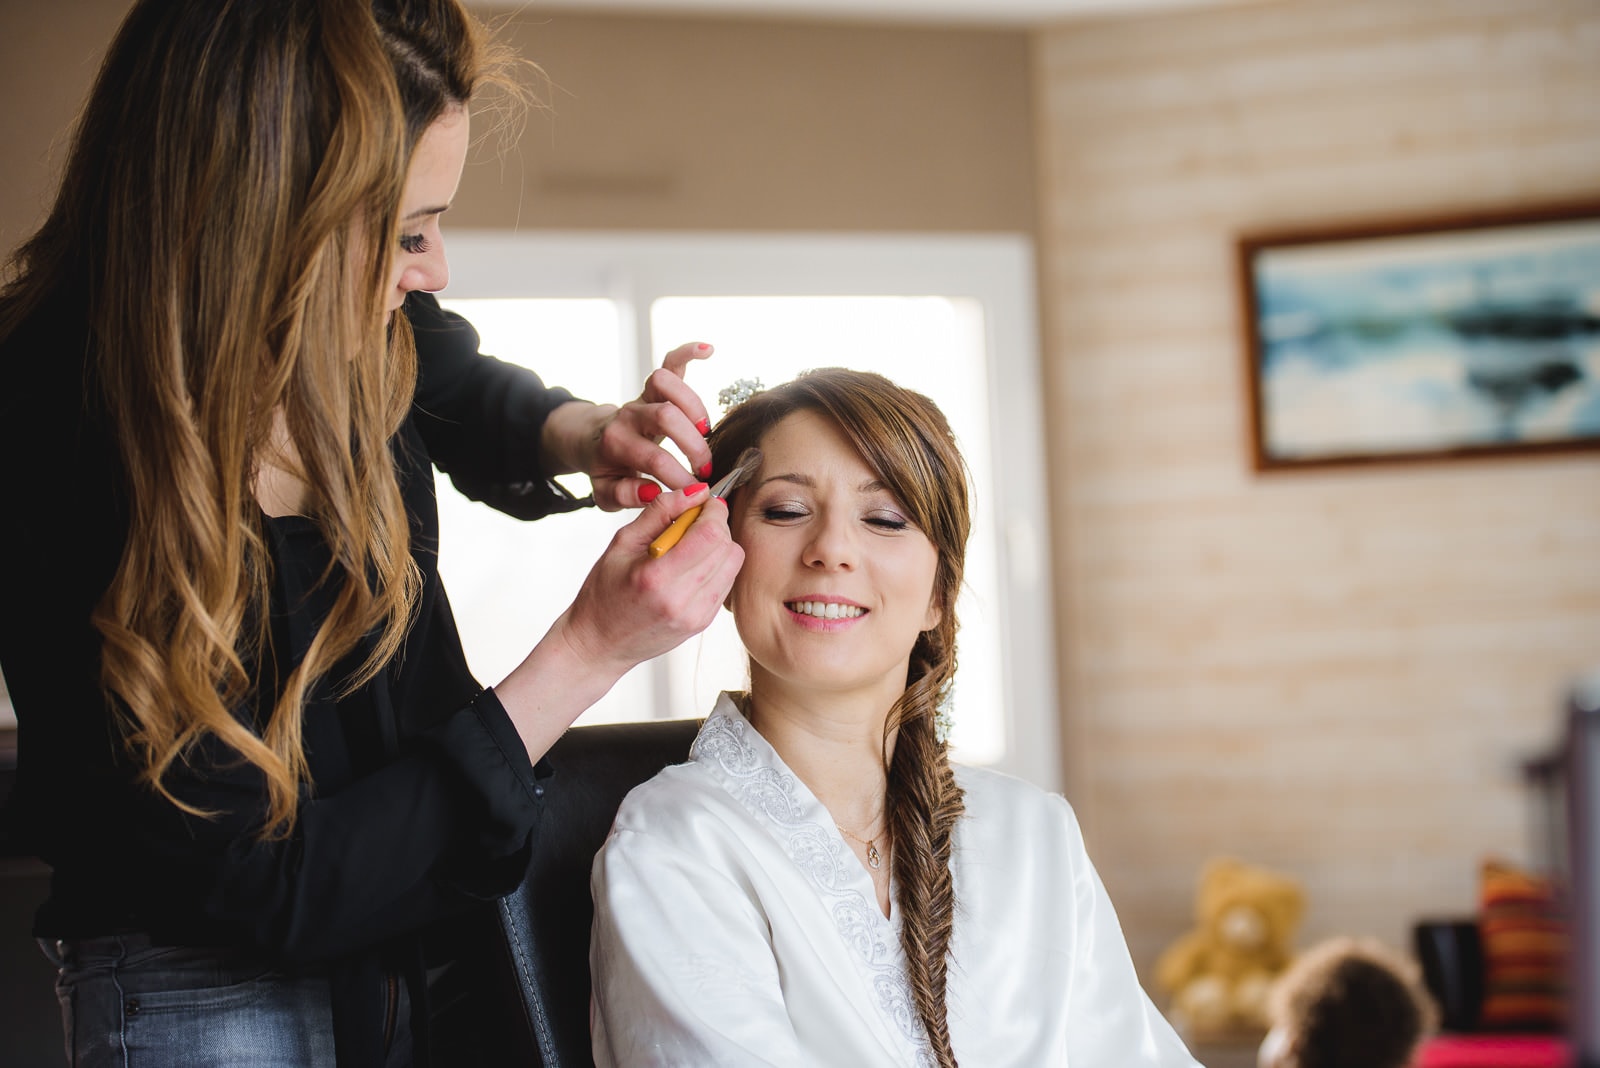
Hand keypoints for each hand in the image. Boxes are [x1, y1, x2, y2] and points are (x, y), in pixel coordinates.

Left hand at [543, 342, 714, 510]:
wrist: (590, 441)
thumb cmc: (605, 470)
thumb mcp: (605, 493)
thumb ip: (625, 496)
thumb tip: (653, 491)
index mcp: (615, 444)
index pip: (655, 459)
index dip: (680, 477)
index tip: (695, 493)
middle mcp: (628, 415)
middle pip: (666, 416)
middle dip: (693, 445)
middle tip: (705, 468)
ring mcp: (641, 397)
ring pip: (666, 383)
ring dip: (694, 405)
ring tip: (705, 430)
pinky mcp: (653, 387)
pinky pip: (670, 362)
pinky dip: (687, 352)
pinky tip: (707, 350)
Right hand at [559, 482, 742, 670]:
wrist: (599, 644)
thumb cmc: (604, 593)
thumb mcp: (622, 543)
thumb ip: (659, 512)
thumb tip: (693, 491)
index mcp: (656, 577)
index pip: (709, 534)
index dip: (713, 511)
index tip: (704, 503)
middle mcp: (681, 600)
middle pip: (726, 547)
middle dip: (717, 525)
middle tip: (694, 522)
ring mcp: (695, 616)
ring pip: (732, 564)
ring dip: (719, 546)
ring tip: (691, 546)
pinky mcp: (702, 624)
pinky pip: (726, 582)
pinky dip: (716, 566)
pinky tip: (692, 567)